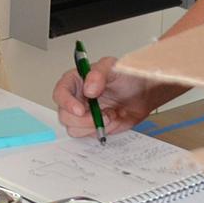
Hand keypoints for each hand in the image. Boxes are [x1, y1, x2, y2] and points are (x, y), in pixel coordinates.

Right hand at [52, 60, 166, 136]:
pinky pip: (86, 135)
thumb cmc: (127, 77)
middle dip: (82, 119)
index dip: (66, 103)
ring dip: (91, 126)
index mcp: (76, 81)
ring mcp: (83, 114)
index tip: (80, 110)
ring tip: (109, 115)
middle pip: (64, 114)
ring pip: (73, 128)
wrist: (143, 93)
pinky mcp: (92, 126)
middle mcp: (76, 98)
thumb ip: (99, 74)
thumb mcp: (113, 67)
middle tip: (101, 115)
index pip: (60, 92)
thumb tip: (88, 89)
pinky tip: (110, 120)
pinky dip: (98, 131)